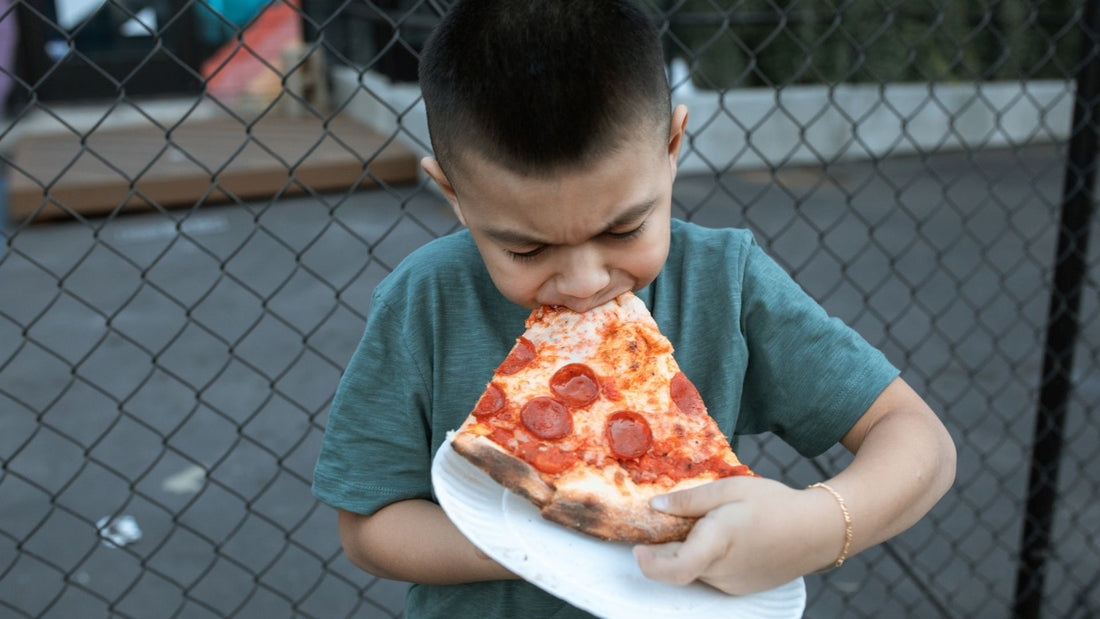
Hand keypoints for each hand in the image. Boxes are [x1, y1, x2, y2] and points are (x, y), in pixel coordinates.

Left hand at [632, 477, 840, 594]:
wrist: (818, 531)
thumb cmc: (774, 504)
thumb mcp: (730, 488)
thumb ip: (689, 499)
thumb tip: (654, 506)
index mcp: (717, 543)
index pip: (674, 569)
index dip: (649, 563)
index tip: (637, 548)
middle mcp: (721, 571)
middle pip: (678, 566)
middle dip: (665, 547)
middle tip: (671, 520)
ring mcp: (731, 585)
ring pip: (694, 569)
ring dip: (688, 550)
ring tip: (710, 522)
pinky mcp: (740, 589)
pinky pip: (711, 574)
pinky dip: (706, 558)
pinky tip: (725, 536)